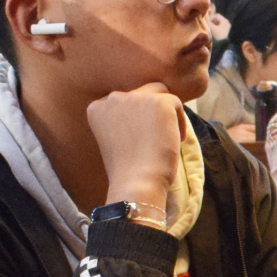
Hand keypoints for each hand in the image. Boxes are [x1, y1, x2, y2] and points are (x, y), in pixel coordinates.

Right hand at [86, 83, 187, 209]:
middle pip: (141, 93)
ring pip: (159, 93)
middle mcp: (113, 98)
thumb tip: (147, 111)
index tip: (140, 138)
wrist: (135, 183)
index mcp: (97, 107)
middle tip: (156, 137)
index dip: (136, 118)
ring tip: (166, 137)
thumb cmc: (127, 169)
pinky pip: (176, 103)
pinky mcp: (158, 102)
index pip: (122, 101)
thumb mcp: (115, 139)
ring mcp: (135, 98)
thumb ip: (123, 120)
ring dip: (166, 113)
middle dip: (151, 112)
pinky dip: (179, 122)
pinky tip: (175, 140)